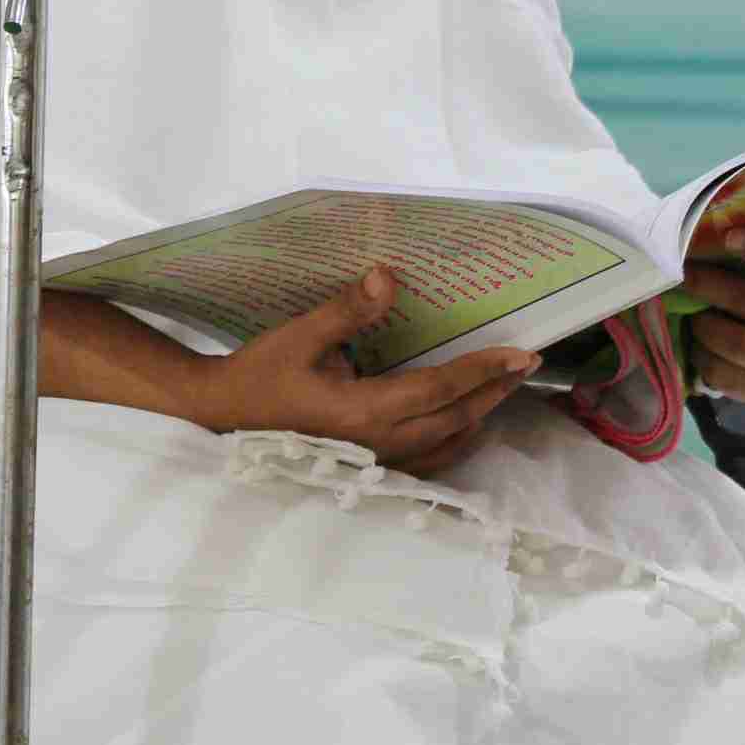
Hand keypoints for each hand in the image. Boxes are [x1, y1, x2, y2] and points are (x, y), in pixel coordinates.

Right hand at [195, 266, 534, 469]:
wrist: (220, 418)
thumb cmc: (259, 375)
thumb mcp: (299, 335)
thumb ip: (347, 309)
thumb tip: (388, 276)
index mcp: (367, 410)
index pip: (443, 388)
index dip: (485, 369)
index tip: (521, 352)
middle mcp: (380, 442)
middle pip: (456, 418)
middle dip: (494, 391)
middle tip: (523, 364)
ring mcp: (375, 461)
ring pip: (446, 444)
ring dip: (479, 416)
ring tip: (501, 390)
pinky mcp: (366, 467)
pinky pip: (427, 461)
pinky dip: (454, 441)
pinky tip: (461, 425)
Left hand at [682, 222, 744, 401]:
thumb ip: (735, 254)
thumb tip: (686, 239)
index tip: (730, 237)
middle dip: (710, 287)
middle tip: (682, 276)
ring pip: (738, 342)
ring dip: (704, 327)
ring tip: (691, 317)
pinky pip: (725, 374)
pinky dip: (702, 358)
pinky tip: (697, 346)